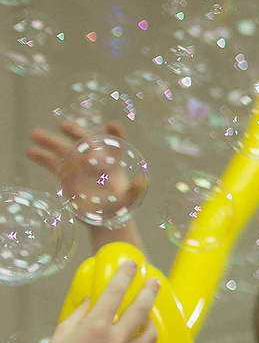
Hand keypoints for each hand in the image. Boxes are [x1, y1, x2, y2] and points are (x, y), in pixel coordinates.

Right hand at [26, 118, 146, 226]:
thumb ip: (135, 190)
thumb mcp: (127, 200)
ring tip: (34, 133)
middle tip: (62, 125)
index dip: (115, 135)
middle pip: (84, 142)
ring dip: (50, 141)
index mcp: (112, 165)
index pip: (114, 146)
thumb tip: (143, 180)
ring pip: (64, 150)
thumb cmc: (119, 207)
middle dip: (74, 132)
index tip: (112, 125)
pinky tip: (30, 151)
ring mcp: (79, 167)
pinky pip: (53, 163)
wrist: (104, 217)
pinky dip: (42, 157)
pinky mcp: (67, 175)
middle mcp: (94, 161)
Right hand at [28, 258, 160, 342]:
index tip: (132, 263)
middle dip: (150, 291)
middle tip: (154, 281)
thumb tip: (90, 299)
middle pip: (142, 309)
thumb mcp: (61, 333)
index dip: (125, 274)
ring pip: (151, 335)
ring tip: (148, 318)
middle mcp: (115, 340)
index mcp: (95, 327)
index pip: (115, 292)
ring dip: (151, 323)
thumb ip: (79, 313)